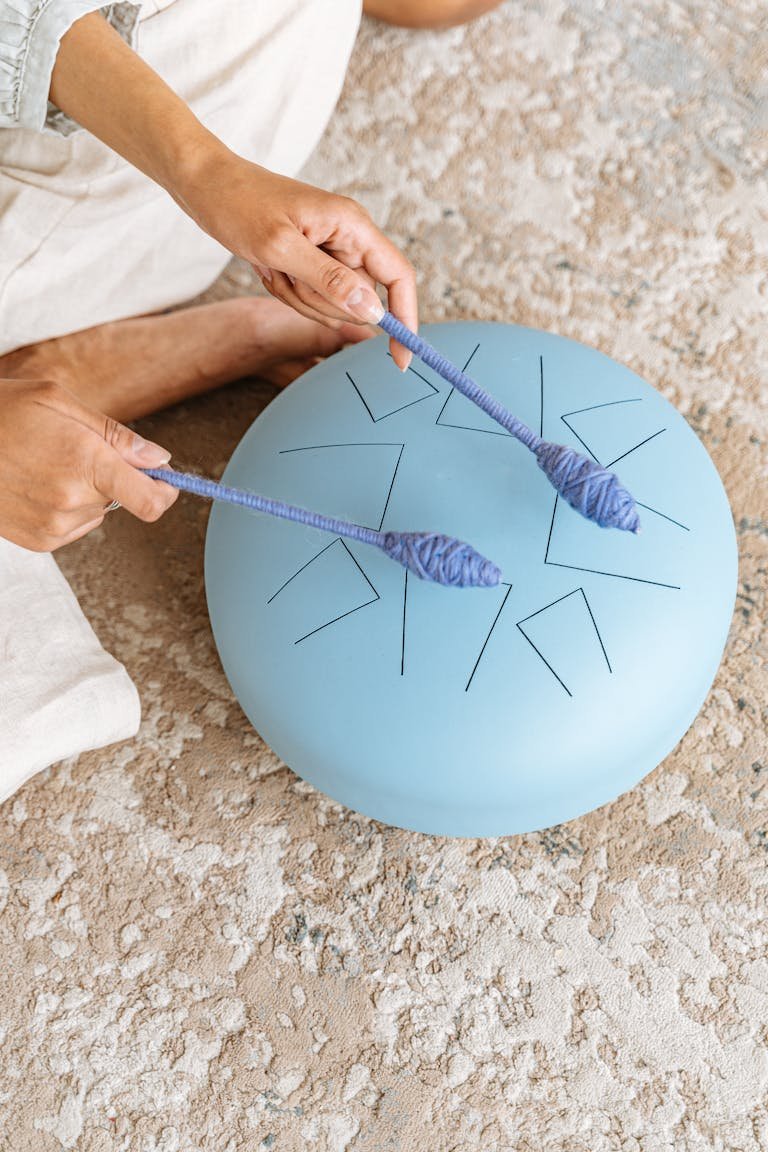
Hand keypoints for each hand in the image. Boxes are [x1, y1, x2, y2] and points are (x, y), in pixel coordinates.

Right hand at [0, 378, 177, 551]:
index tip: (165, 481)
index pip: (151, 500)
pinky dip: (64, 508)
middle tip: (74, 449)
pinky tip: (34, 484)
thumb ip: (115, 435)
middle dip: (111, 476)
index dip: (166, 491)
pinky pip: (72, 526)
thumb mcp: (59, 401)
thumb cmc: (1, 410)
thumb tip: (158, 459)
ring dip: (85, 493)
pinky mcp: (37, 541)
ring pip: (96, 513)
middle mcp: (72, 502)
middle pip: (122, 500)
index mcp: (86, 463)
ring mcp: (53, 526)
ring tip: (45, 464)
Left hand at [177, 156, 417, 368]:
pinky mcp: (313, 260)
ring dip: (299, 297)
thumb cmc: (239, 204)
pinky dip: (288, 292)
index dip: (405, 319)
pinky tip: (268, 267)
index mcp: (353, 226)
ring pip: (333, 305)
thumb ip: (329, 281)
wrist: (207, 185)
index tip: (401, 358)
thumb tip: (372, 312)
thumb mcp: (280, 247)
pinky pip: (312, 298)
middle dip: (320, 302)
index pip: (399, 277)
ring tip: (272, 265)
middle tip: (284, 273)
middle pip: (359, 301)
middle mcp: (349, 239)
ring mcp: (332, 251)